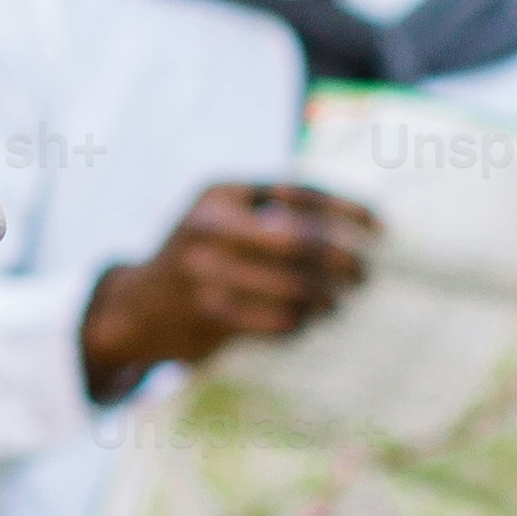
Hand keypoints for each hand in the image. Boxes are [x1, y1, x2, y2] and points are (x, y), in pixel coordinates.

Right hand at [79, 182, 379, 401]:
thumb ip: (267, 208)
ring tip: (340, 303)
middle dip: (343, 259)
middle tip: (365, 275)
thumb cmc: (196, 257)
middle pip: (300, 240)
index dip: (345, 208)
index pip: (297, 192)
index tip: (380, 227)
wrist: (135, 309)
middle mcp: (210, 226)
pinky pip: (277, 321)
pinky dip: (301, 323)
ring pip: (293, 285)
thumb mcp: (217, 215)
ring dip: (328, 298)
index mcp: (219, 192)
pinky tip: (309, 323)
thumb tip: (350, 224)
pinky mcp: (209, 314)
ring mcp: (207, 272)